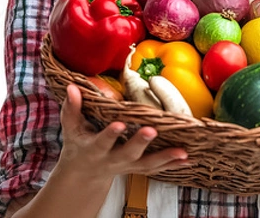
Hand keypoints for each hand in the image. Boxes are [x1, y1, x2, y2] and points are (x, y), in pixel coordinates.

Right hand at [58, 84, 190, 181]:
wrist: (85, 173)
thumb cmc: (79, 144)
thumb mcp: (71, 128)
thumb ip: (72, 108)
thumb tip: (73, 87)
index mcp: (95, 149)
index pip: (102, 141)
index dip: (111, 134)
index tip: (120, 124)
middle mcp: (113, 160)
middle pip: (128, 154)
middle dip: (140, 143)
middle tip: (152, 131)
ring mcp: (128, 166)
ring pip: (147, 165)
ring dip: (166, 158)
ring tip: (182, 152)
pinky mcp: (139, 168)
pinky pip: (157, 168)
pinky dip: (173, 164)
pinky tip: (188, 158)